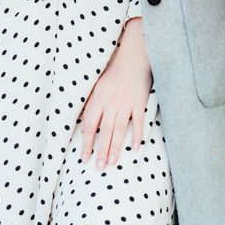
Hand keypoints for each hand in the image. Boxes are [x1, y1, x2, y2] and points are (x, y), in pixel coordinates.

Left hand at [79, 18, 152, 170]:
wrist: (134, 56)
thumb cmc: (114, 71)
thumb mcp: (97, 86)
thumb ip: (91, 104)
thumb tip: (84, 123)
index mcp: (98, 99)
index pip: (89, 125)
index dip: (87, 142)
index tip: (85, 157)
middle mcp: (111, 103)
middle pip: (105, 131)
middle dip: (101, 151)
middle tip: (99, 167)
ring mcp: (126, 103)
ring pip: (120, 129)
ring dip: (116, 147)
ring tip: (113, 162)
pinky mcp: (140, 102)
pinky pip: (139, 121)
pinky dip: (138, 135)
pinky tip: (136, 148)